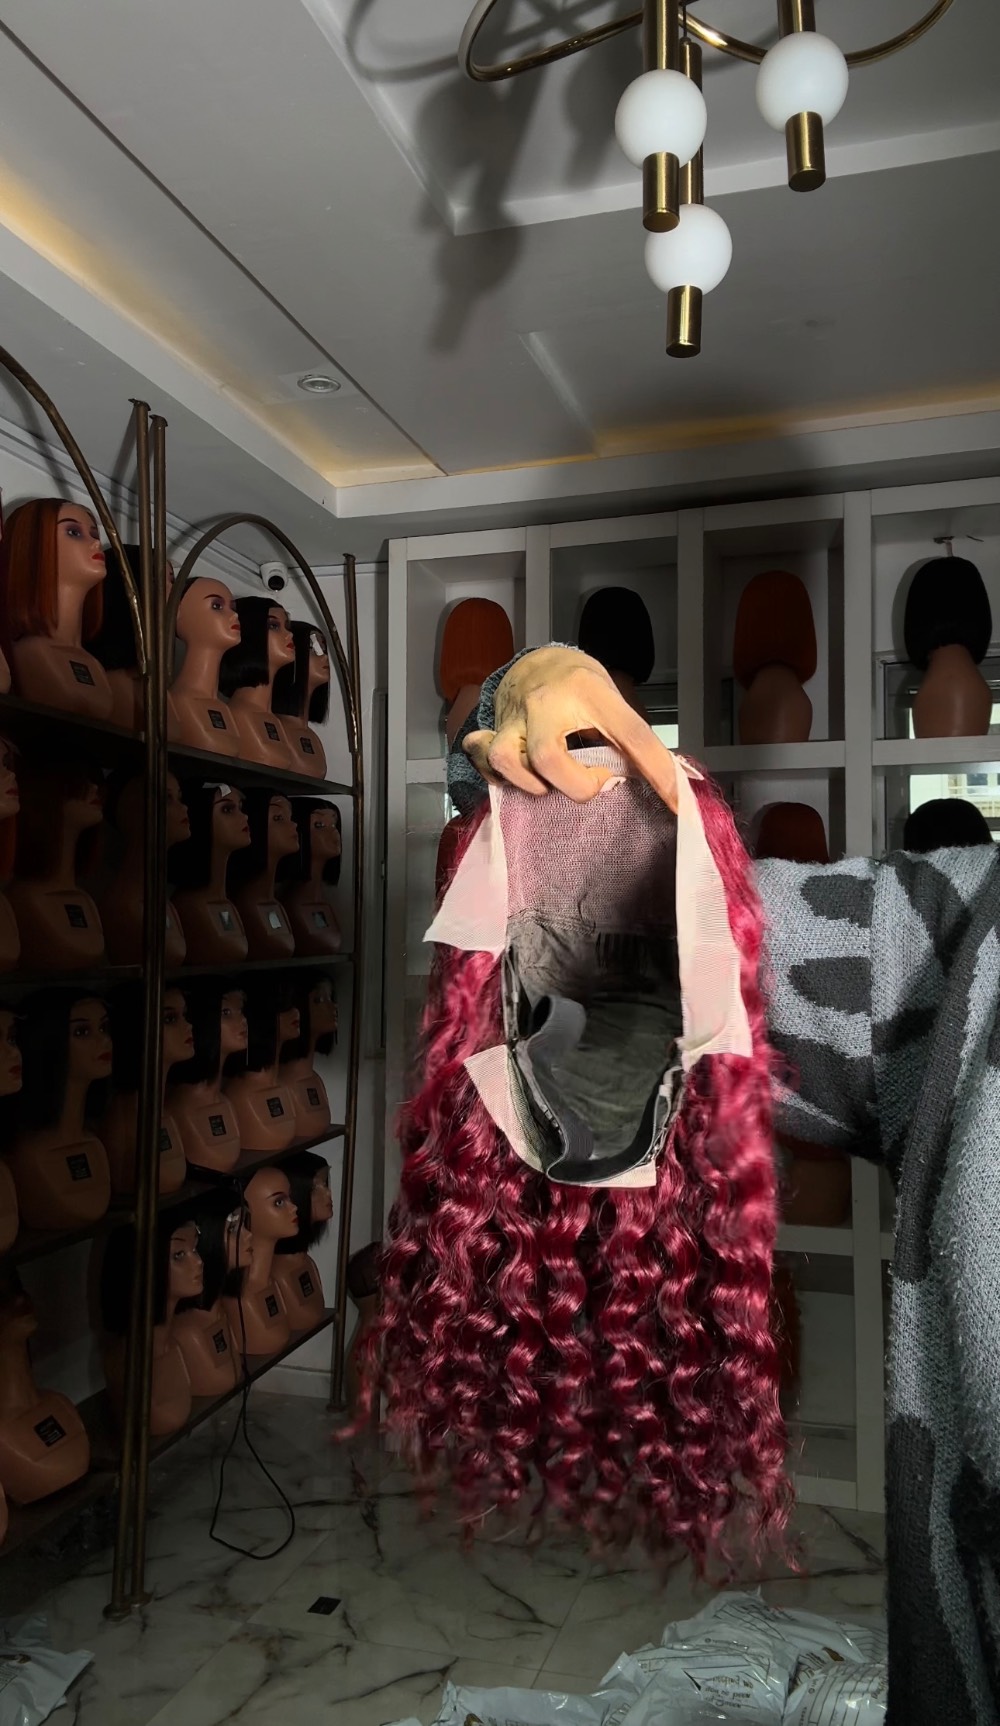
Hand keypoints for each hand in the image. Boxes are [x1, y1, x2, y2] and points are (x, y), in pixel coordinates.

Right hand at [464, 647, 676, 809]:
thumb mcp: (612, 700)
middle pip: (547, 756)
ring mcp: (512, 718)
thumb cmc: (580, 686)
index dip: (656, 771)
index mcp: (589, 690)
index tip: (678, 803)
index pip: (629, 733)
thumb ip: (632, 739)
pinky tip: (520, 778)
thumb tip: (668, 785)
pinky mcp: (491, 731)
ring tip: (552, 782)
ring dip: (530, 783)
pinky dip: (499, 777)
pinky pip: (482, 759)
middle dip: (574, 785)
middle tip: (593, 781)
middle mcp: (544, 702)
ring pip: (505, 760)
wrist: (537, 661)